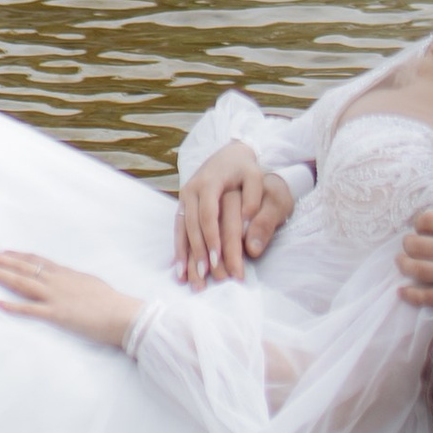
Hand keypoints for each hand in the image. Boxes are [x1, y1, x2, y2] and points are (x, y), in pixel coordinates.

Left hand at [0, 251, 141, 349]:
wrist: (123, 314)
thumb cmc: (111, 302)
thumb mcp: (90, 283)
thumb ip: (75, 281)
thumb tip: (68, 280)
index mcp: (65, 273)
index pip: (35, 260)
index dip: (15, 255)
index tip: (0, 251)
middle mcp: (57, 280)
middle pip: (23, 266)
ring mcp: (55, 296)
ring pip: (21, 282)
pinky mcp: (56, 314)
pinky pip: (29, 309)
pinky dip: (10, 306)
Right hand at [173, 139, 296, 287]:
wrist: (228, 154)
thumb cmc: (244, 168)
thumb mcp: (254, 175)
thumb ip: (253, 195)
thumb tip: (246, 219)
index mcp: (209, 182)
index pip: (208, 214)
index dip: (211, 237)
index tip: (216, 258)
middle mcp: (192, 190)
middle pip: (192, 225)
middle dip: (196, 252)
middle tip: (202, 276)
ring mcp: (184, 197)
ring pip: (181, 229)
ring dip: (183, 254)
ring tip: (185, 278)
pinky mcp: (183, 204)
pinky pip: (178, 228)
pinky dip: (178, 249)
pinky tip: (178, 268)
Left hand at [398, 173, 432, 309]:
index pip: (427, 222)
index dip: (421, 221)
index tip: (426, 222)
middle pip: (418, 246)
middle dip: (410, 242)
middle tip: (411, 240)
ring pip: (420, 271)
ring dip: (406, 264)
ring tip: (402, 260)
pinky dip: (415, 295)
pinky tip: (403, 291)